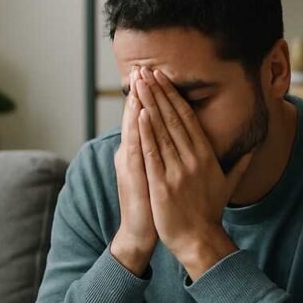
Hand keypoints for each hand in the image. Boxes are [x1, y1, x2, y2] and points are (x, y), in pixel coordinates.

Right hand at [111, 67, 156, 274]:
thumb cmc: (152, 205)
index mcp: (138, 153)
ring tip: (138, 82)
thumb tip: (173, 142)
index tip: (152, 76)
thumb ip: (162, 157)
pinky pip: (136, 148)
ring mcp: (129, 164)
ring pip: (133, 128)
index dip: (147, 97)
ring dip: (135, 103)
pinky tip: (139, 113)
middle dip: (139, 93)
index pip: (142, 119)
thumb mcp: (157, 176)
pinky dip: (137, 130)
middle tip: (141, 68)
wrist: (139, 233)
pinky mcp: (133, 175)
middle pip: (135, 118)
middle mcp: (130, 155)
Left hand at [135, 68, 252, 278]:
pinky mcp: (163, 184)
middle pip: (173, 118)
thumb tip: (253, 149)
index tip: (163, 77)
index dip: (174, 95)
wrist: (199, 240)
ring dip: (149, 104)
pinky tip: (139, 114)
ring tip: (139, 84)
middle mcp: (193, 159)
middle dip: (158, 92)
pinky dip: (146, 133)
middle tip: (146, 71)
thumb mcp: (228, 186)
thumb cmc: (210, 213)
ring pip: (162, 131)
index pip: (187, 118)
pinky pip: (153, 153)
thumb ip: (239, 164)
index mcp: (206, 156)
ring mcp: (177, 171)